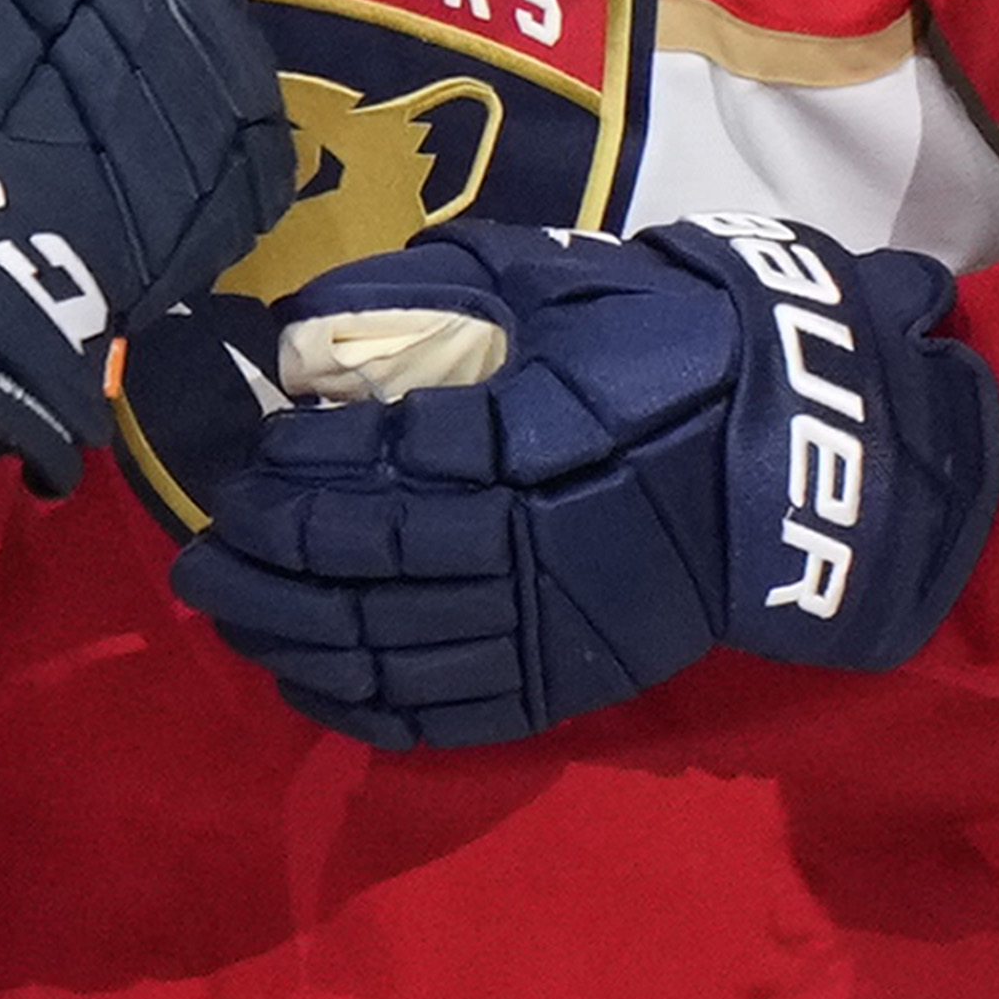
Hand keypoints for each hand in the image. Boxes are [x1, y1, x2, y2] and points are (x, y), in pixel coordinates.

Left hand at [167, 213, 998, 750]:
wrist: (801, 452)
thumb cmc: (678, 348)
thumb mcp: (568, 285)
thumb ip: (444, 293)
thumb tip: (314, 324)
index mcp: (541, 442)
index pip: (391, 470)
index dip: (306, 475)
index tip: (254, 460)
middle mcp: (538, 546)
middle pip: (369, 572)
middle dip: (268, 566)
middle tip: (197, 555)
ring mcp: (554, 625)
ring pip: (393, 649)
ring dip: (293, 636)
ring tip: (226, 613)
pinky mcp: (571, 679)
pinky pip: (447, 712)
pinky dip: (364, 705)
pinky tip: (305, 682)